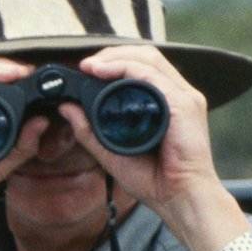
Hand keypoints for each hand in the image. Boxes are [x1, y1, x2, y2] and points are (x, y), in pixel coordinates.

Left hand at [64, 45, 222, 227]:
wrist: (178, 197)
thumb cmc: (152, 178)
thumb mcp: (109, 151)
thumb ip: (88, 130)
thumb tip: (67, 108)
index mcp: (164, 100)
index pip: (141, 65)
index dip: (113, 60)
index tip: (85, 68)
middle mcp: (177, 93)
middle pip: (145, 55)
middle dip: (112, 54)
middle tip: (84, 64)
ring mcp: (183, 97)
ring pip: (149, 59)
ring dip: (116, 57)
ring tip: (90, 65)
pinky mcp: (184, 105)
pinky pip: (153, 77)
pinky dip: (127, 69)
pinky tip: (105, 72)